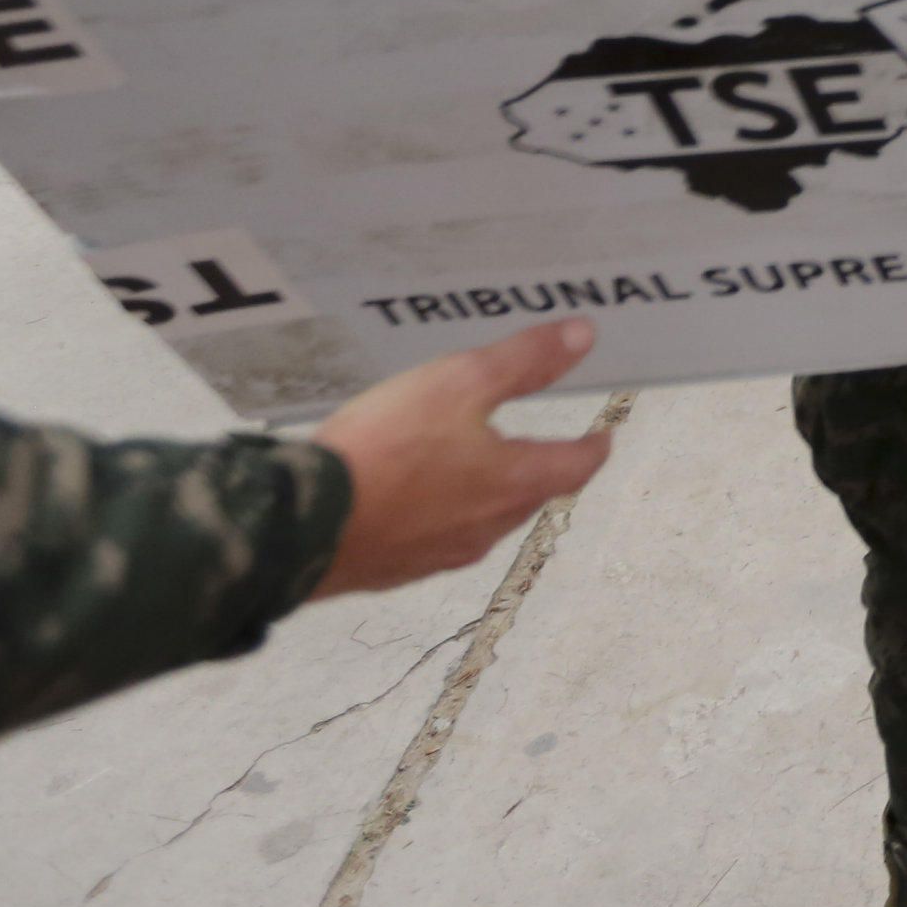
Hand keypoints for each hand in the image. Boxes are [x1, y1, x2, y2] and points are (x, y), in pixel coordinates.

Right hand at [309, 318, 617, 596]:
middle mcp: (486, 527)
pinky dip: (440, 512)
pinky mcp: (397, 569)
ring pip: (483, 520)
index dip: (593, 448)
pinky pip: (435, 537)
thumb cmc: (389, 448)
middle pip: (529, 495)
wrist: (304, 525)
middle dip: (538, 469)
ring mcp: (440, 554)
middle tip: (537, 442)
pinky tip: (414, 497)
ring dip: (488, 493)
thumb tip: (584, 337)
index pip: (575, 467)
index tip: (602, 437)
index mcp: (513, 482)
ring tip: (475, 463)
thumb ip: (523, 361)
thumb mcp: (459, 383)